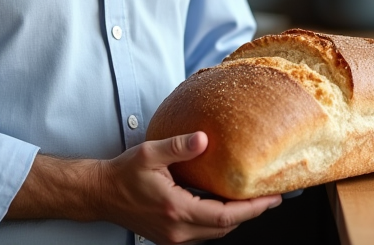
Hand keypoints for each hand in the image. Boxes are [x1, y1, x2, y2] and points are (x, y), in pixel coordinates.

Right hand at [98, 131, 280, 243]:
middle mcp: (177, 229)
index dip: (252, 209)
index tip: (272, 198)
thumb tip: (203, 138)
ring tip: (253, 200)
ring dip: (235, 219)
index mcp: (176, 209)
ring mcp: (173, 237)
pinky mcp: (170, 237)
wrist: (101, 194)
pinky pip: (203, 233)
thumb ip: (178, 146)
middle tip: (270, 197)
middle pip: (225, 228)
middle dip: (250, 214)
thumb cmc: (123, 174)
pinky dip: (218, 221)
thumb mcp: (150, 153)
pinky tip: (225, 205)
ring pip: (215, 233)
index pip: (225, 216)